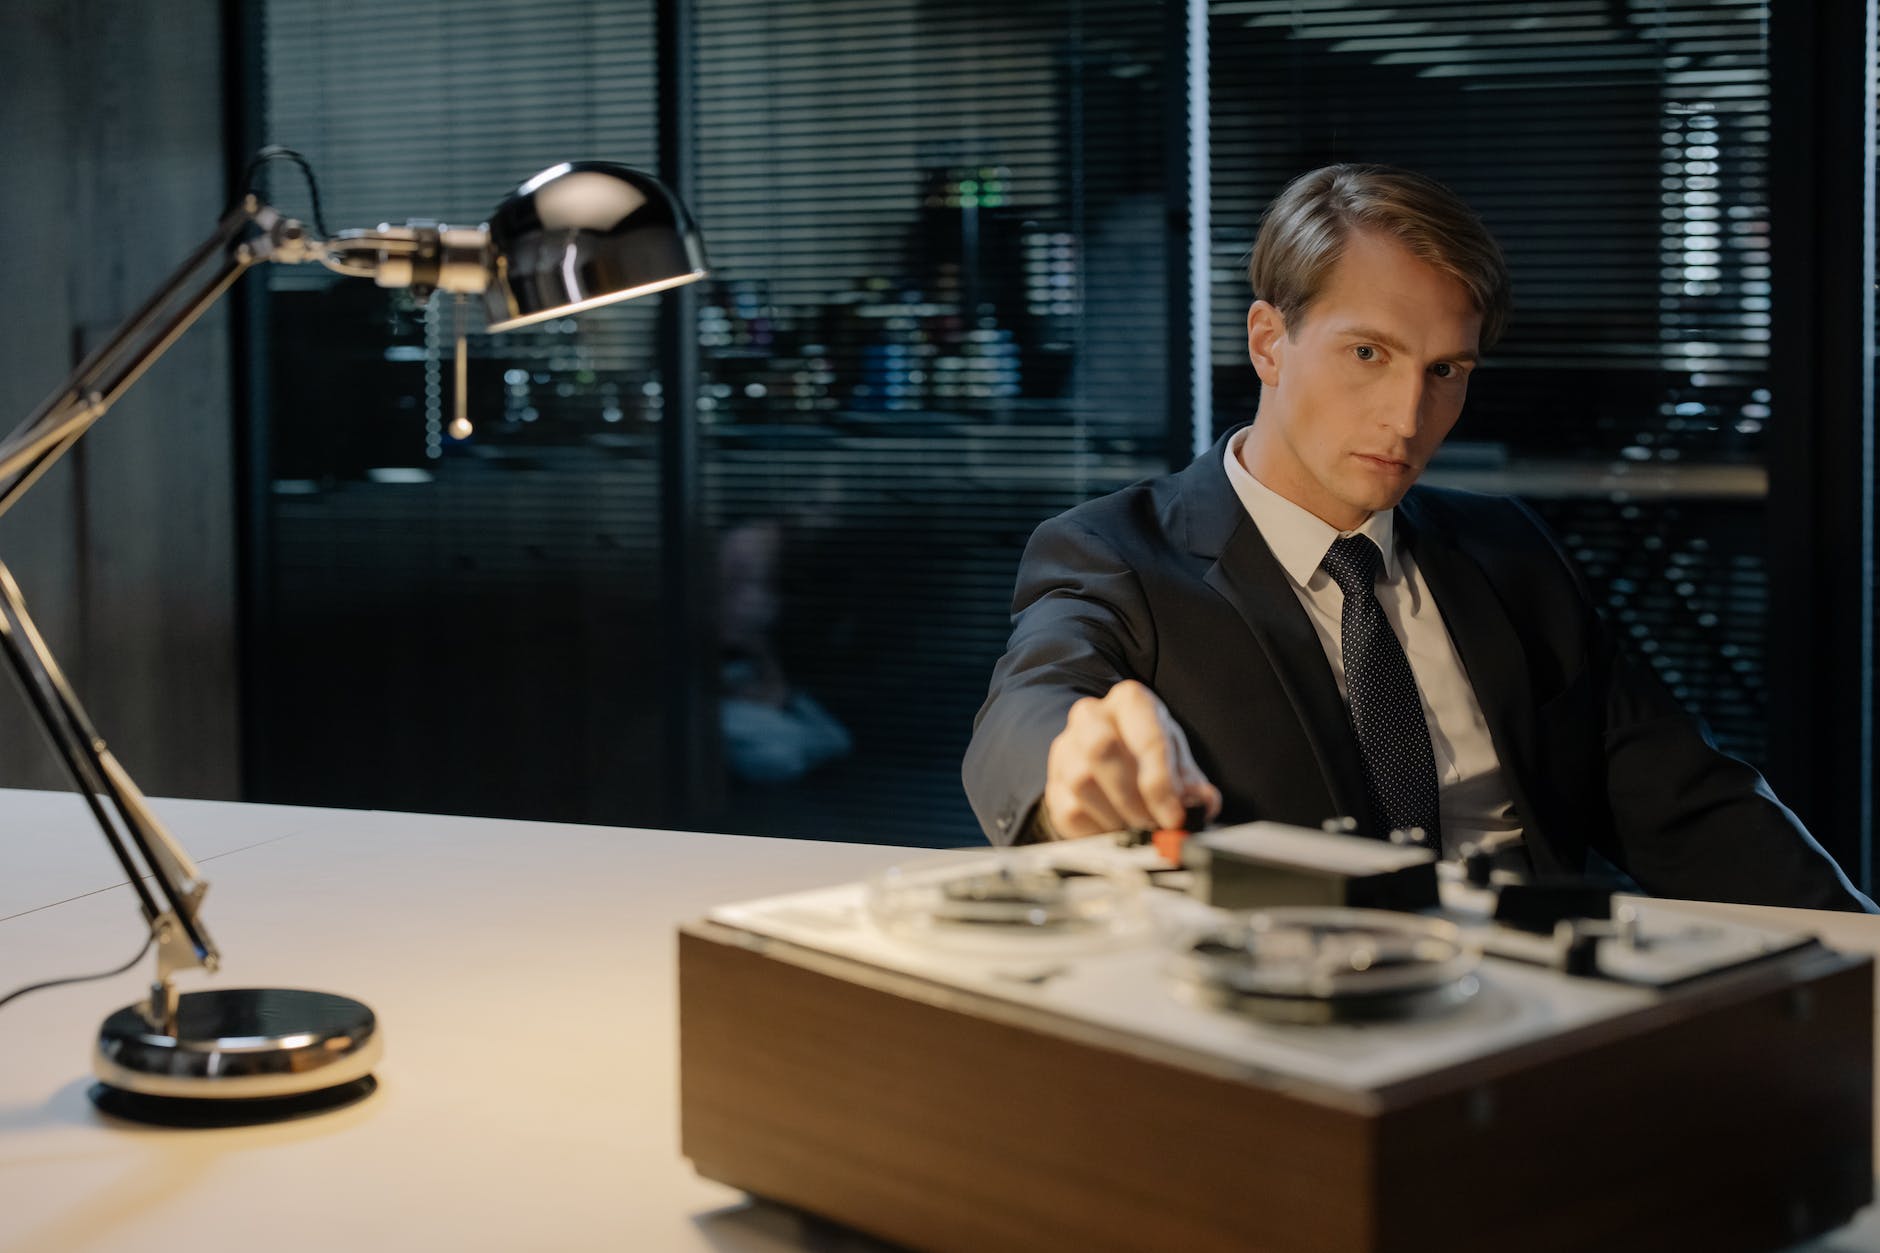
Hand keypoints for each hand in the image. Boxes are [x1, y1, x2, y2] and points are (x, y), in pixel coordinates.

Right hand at [1042, 680, 1220, 837]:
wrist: (1109, 761)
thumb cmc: (1147, 755)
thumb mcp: (1175, 759)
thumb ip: (1189, 781)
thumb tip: (1202, 803)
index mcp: (1130, 702)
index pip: (1146, 737)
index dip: (1161, 783)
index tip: (1174, 816)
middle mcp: (1091, 716)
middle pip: (1101, 749)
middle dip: (1132, 796)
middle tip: (1152, 824)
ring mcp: (1066, 749)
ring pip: (1082, 783)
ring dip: (1116, 816)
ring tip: (1138, 830)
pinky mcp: (1054, 784)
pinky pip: (1070, 812)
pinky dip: (1099, 831)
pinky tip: (1117, 833)